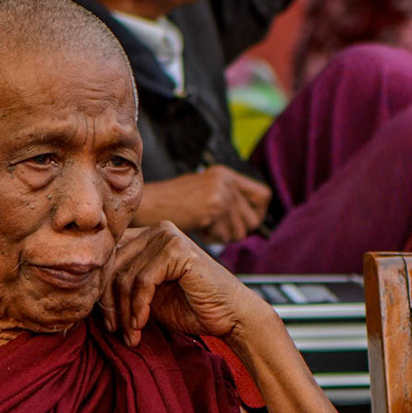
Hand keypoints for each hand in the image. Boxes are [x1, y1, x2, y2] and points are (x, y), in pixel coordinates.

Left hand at [100, 223, 272, 345]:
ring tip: (131, 334)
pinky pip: (142, 280)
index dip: (101, 291)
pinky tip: (142, 325)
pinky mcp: (176, 249)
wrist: (232, 317)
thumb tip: (84, 293)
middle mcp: (156, 230)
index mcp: (147, 237)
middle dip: (110, 303)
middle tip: (115, 331)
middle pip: (112, 265)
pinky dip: (138, 307)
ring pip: (124, 275)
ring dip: (124, 311)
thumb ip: (123, 287)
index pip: (108, 257)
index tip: (107, 322)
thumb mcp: (148, 297)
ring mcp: (167, 236)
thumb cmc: (194, 308)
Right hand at [136, 167, 271, 243]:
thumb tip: (253, 221)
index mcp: (226, 175)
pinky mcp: (213, 207)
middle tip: (218, 229)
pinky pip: (224, 234)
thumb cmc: (171, 204)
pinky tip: (198, 228)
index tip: (245, 222)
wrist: (147, 204)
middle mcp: (226, 181)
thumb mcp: (204, 193)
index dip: (258, 212)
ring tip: (204, 226)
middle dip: (238, 230)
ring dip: (223, 235)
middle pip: (254, 218)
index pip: (264, 195)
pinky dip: (212, 237)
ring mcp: (220, 193)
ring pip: (240, 231)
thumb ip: (228, 201)